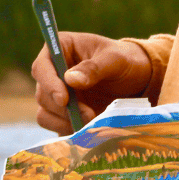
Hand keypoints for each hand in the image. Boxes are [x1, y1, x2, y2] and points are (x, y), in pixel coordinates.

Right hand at [31, 32, 152, 134]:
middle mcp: (54, 71)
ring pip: (45, 113)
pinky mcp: (63, 113)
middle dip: (63, 108)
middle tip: (88, 115)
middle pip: (42, 94)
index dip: (48, 83)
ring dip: (64, 121)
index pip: (41, 66)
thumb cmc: (125, 61)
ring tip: (90, 122)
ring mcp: (57, 94)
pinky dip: (68, 130)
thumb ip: (94, 68)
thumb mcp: (115, 60)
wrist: (137, 81)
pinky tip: (86, 130)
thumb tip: (70, 79)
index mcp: (62, 48)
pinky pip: (56, 126)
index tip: (63, 99)